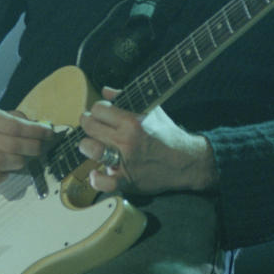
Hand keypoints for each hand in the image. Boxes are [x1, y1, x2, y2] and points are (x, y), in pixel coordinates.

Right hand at [0, 98, 53, 186]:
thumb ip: (20, 120)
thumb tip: (43, 128)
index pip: (16, 126)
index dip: (36, 131)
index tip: (49, 134)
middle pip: (12, 144)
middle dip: (32, 147)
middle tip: (40, 148)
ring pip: (2, 161)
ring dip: (19, 161)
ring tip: (24, 158)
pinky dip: (3, 176)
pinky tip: (7, 170)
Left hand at [78, 87, 216, 194]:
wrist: (187, 161)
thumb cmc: (168, 135)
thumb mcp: (151, 111)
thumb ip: (126, 99)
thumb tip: (106, 90)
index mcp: (133, 122)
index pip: (99, 109)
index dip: (96, 109)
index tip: (99, 113)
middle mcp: (127, 141)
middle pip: (91, 127)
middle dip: (87, 123)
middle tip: (90, 125)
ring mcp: (126, 161)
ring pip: (92, 150)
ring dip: (87, 146)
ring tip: (90, 145)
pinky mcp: (128, 180)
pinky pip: (105, 182)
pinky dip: (97, 179)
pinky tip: (96, 173)